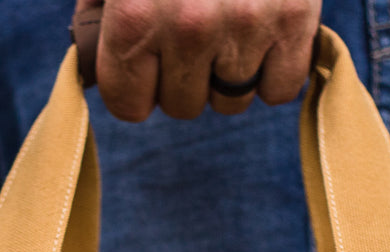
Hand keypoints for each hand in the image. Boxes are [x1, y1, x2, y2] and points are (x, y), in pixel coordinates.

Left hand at [77, 0, 320, 122]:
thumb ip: (98, 6)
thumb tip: (94, 62)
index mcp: (133, 16)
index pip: (128, 104)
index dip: (137, 84)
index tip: (146, 61)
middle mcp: (188, 28)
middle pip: (183, 105)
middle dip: (184, 74)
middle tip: (193, 25)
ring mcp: (245, 26)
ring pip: (232, 100)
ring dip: (229, 71)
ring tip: (230, 19)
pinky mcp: (295, 18)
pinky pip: (280, 88)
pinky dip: (275, 68)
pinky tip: (264, 30)